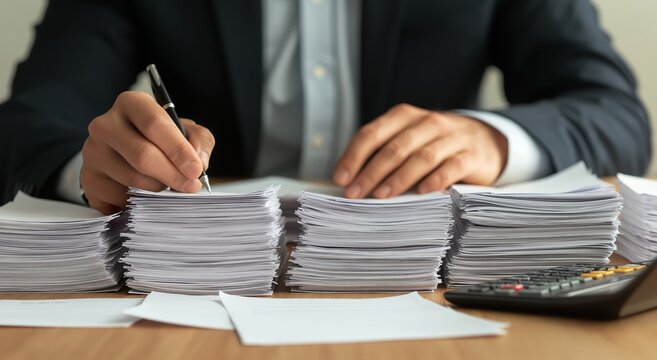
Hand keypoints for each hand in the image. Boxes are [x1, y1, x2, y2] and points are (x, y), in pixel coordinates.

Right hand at [81, 91, 214, 213]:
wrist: (126, 153)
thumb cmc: (160, 139)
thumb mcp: (185, 131)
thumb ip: (200, 140)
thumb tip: (199, 162)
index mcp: (132, 104)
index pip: (155, 124)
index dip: (178, 149)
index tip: (195, 170)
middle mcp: (105, 124)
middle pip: (142, 154)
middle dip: (173, 174)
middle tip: (191, 186)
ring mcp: (93, 152)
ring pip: (133, 179)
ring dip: (159, 189)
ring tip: (169, 187)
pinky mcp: (89, 179)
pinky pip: (120, 198)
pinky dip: (141, 202)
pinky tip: (148, 196)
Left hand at [333, 103, 507, 197]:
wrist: (486, 140)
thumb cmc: (435, 144)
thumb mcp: (409, 139)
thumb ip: (383, 152)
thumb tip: (349, 180)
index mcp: (405, 117)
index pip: (372, 133)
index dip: (354, 156)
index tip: (340, 179)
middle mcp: (428, 123)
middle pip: (394, 148)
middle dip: (371, 172)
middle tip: (354, 194)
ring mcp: (452, 138)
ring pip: (421, 157)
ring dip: (398, 178)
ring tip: (381, 196)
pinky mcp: (472, 155)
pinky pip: (452, 167)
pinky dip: (436, 180)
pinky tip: (422, 192)